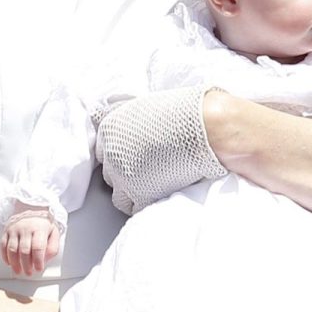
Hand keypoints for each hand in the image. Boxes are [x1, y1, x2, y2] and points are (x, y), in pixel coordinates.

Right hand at [0, 207, 61, 276]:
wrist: (31, 207)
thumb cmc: (43, 224)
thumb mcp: (54, 232)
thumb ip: (52, 247)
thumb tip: (45, 259)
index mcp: (39, 228)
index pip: (38, 247)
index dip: (37, 260)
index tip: (38, 268)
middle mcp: (26, 228)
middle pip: (24, 250)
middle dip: (26, 264)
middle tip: (29, 272)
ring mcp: (14, 229)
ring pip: (12, 249)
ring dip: (15, 263)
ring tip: (18, 271)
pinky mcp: (6, 231)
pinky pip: (3, 245)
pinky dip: (5, 256)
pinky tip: (9, 263)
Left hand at [95, 85, 224, 214]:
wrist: (206, 128)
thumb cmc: (184, 113)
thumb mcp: (145, 104)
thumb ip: (123, 114)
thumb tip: (105, 117)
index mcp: (110, 129)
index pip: (106, 152)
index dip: (124, 156)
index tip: (137, 158)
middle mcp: (112, 153)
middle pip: (111, 174)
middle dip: (128, 174)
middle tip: (149, 171)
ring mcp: (123, 176)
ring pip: (120, 195)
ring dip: (134, 192)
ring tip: (155, 184)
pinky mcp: (140, 194)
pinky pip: (135, 207)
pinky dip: (147, 203)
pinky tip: (160, 193)